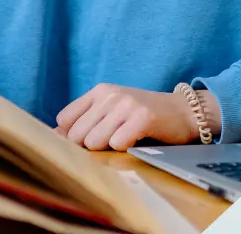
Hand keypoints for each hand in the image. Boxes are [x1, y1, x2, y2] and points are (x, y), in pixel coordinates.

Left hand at [54, 84, 219, 150]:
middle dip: (90, 146)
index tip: (88, 140)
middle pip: (76, 135)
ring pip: (94, 141)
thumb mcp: (112, 110)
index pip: (64, 119)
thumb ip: (85, 120)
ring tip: (125, 140)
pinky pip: (117, 144)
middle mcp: (109, 95)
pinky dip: (126, 149)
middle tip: (112, 141)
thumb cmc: (144, 115)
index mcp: (99, 91)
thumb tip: (55, 135)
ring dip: (109, 148)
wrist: (184, 111)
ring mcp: (126, 105)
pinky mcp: (142, 118)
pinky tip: (136, 141)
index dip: (72, 136)